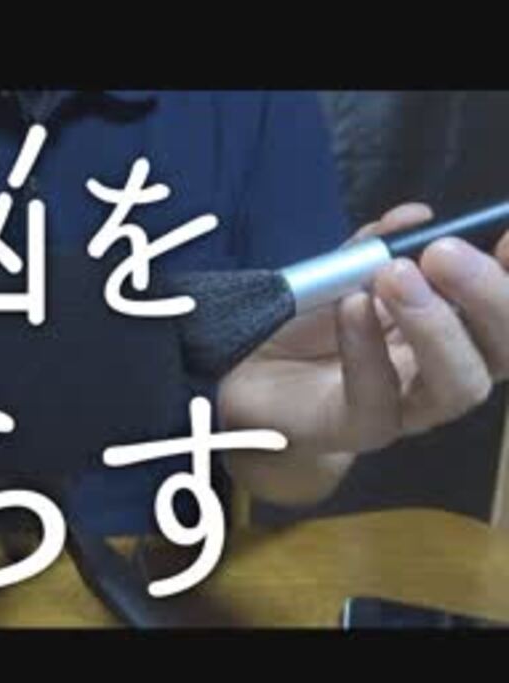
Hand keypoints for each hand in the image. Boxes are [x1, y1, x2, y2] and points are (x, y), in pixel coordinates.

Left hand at [219, 203, 508, 503]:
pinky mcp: (358, 430)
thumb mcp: (339, 273)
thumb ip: (375, 247)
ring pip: (459, 385)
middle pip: (502, 351)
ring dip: (436, 326)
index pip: (506, 313)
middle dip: (489, 297)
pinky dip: (367, 349)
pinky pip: (378, 398)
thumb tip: (417, 215)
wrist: (238, 368)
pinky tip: (351, 308)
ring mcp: (405, 408)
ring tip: (395, 276)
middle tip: (445, 252)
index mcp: (451, 329)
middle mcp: (440, 372)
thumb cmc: (302, 324)